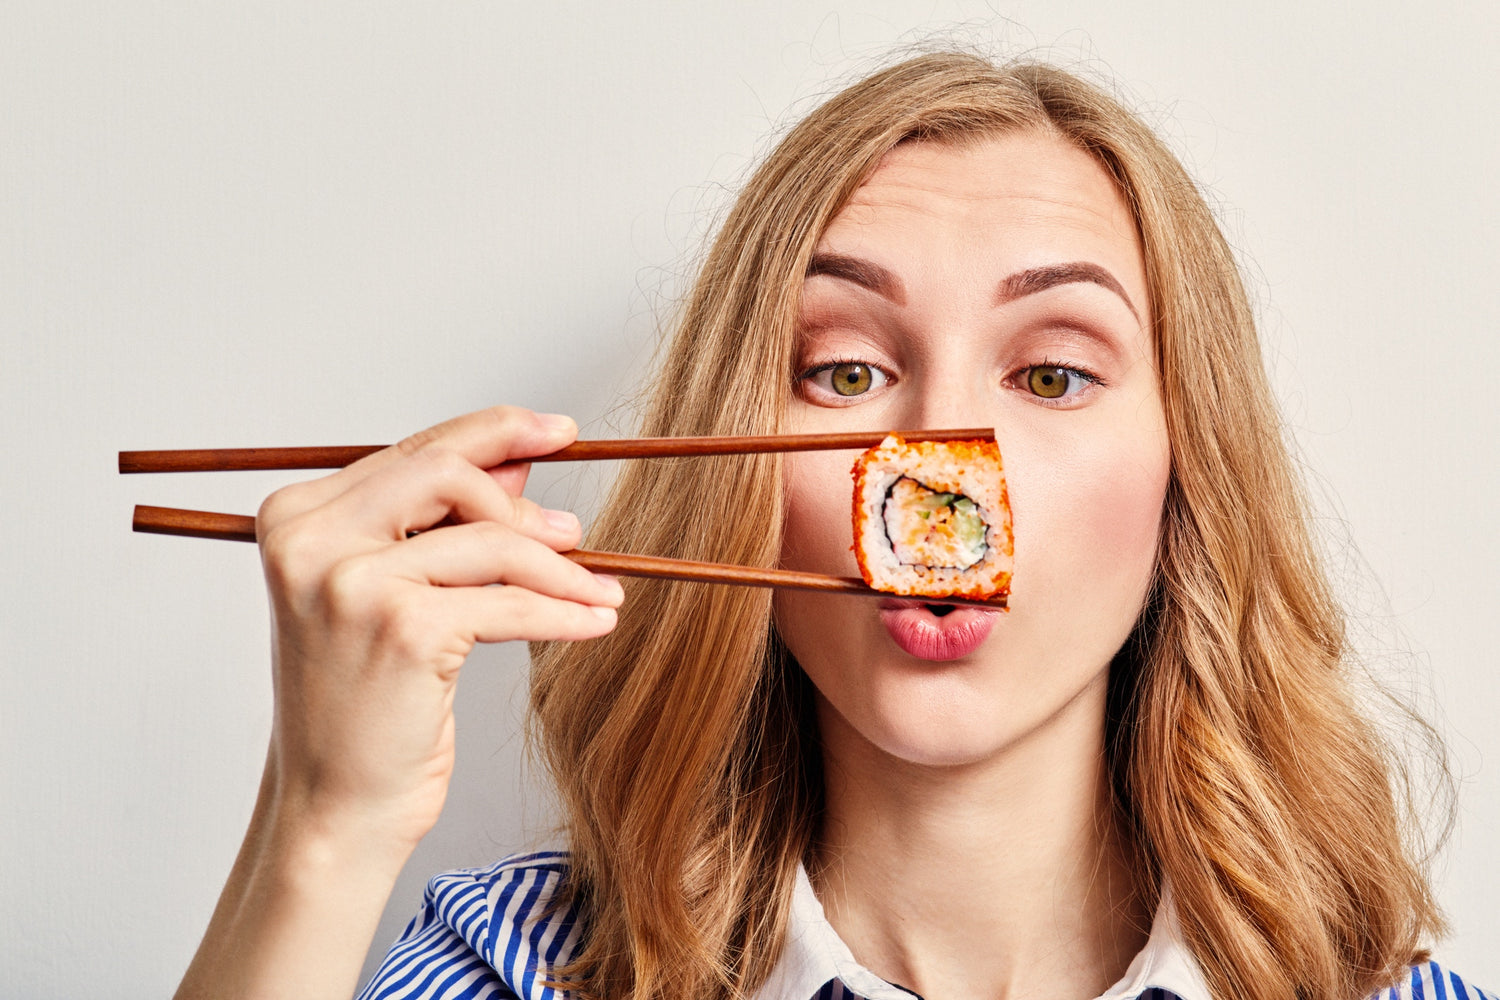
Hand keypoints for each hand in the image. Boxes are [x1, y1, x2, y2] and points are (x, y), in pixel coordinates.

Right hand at [254, 405, 622, 854]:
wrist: (335, 808)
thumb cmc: (362, 705)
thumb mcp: (394, 595)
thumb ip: (442, 521)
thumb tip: (518, 459)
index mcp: (297, 518)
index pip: (412, 450)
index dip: (495, 433)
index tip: (560, 429)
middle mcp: (311, 540)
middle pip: (448, 473)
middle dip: (524, 501)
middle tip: (575, 535)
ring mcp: (351, 582)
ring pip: (491, 540)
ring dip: (560, 568)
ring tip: (597, 589)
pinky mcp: (403, 628)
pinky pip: (510, 600)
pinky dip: (564, 610)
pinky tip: (595, 621)